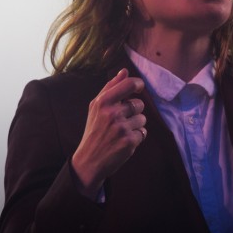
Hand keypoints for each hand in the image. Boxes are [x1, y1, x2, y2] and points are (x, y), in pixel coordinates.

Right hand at [71, 68, 145, 198]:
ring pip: (142, 119)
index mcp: (103, 102)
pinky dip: (136, 137)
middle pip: (139, 104)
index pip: (129, 84)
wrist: (88, 161)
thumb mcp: (96, 107)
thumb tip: (125, 71)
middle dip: (134, 111)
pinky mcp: (129, 142)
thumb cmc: (94, 130)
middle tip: (121, 120)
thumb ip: (111, 87)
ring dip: (136, 125)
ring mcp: (121, 128)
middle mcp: (112, 114)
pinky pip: (143, 132)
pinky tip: (124, 141)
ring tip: (121, 132)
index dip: (138, 84)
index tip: (139, 88)